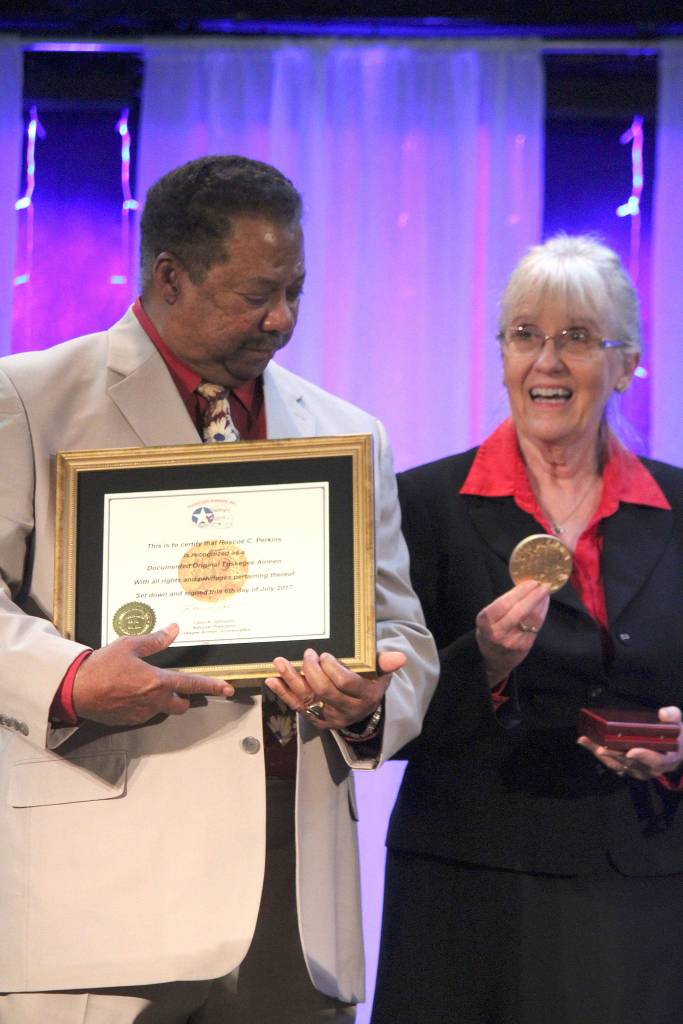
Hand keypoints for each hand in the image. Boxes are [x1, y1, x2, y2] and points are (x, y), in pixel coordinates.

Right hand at [72, 624, 233, 725]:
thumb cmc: (101, 667)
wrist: (76, 689)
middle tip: (179, 687)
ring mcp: (141, 713)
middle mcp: (153, 701)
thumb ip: (155, 640)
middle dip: (185, 697)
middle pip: (181, 705)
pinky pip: (145, 714)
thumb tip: (173, 630)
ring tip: (146, 685)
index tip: (227, 689)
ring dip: (162, 700)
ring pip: (162, 709)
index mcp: (157, 682)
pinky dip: (145, 704)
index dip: (212, 686)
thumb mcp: (130, 645)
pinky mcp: (129, 721)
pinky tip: (132, 693)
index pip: (193, 684)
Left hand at [264, 647, 405, 730]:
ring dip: (291, 680)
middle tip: (308, 654)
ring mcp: (330, 717)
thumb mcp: (380, 672)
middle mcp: (347, 710)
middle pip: (324, 691)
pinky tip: (272, 680)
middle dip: (312, 671)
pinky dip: (283, 693)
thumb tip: (400, 657)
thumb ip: (385, 663)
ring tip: (279, 662)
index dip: (333, 669)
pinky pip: (297, 706)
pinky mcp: (316, 720)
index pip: (346, 683)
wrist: (363, 708)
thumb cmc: (370, 681)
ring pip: (307, 699)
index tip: (325, 655)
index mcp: (365, 697)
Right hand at [476, 580, 549, 686]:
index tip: (532, 582)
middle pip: (520, 611)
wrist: (493, 658)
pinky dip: (541, 614)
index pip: (505, 603)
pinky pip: (536, 627)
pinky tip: (543, 607)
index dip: (521, 592)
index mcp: (485, 621)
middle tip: (544, 585)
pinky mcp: (524, 647)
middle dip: (534, 596)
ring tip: (545, 594)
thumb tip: (526, 586)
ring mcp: (511, 641)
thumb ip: (504, 603)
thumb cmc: (491, 630)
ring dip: (541, 604)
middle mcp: (497, 632)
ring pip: (531, 620)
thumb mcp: (489, 617)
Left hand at [578, 705, 682, 780]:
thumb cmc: (676, 736)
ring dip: (599, 754)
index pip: (655, 761)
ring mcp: (637, 770)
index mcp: (666, 760)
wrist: (675, 750)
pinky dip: (597, 753)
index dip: (644, 756)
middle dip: (614, 754)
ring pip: (616, 764)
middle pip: (630, 763)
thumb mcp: (678, 724)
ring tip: (586, 741)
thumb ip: (673, 716)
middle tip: (600, 746)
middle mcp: (650, 769)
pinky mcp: (626, 768)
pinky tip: (585, 742)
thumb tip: (662, 713)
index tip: (632, 751)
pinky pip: (610, 762)